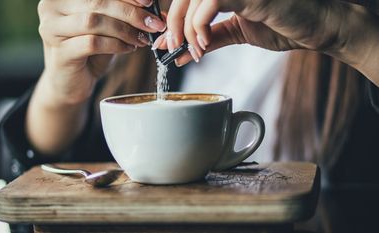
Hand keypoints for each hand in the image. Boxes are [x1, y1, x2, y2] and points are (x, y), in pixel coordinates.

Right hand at [37, 0, 165, 103]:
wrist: (70, 83)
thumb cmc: (89, 52)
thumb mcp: (107, 26)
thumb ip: (121, 13)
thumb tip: (150, 6)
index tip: (149, 1)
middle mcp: (51, 7)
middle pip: (97, 2)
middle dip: (130, 13)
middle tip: (153, 24)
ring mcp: (52, 29)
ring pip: (94, 21)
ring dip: (124, 30)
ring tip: (141, 39)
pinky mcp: (59, 52)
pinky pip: (92, 43)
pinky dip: (116, 45)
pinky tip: (129, 49)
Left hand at [159, 0, 345, 65]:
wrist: (315, 28)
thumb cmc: (281, 26)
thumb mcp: (235, 33)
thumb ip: (208, 39)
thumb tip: (179, 53)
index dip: (171, 16)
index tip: (168, 41)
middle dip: (172, 23)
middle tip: (173, 48)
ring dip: (186, 28)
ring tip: (196, 51)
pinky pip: (211, 1)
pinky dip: (200, 26)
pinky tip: (205, 44)